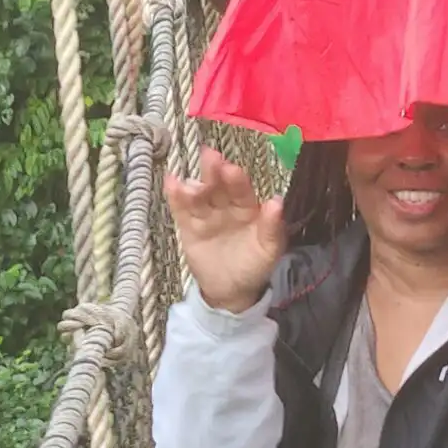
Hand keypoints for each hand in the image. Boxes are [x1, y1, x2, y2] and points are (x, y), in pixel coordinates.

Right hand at [165, 146, 286, 312]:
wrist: (231, 291)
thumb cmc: (254, 265)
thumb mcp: (269, 250)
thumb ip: (272, 227)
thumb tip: (276, 202)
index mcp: (248, 207)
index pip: (241, 190)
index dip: (236, 180)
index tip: (231, 169)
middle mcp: (226, 205)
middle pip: (218, 186)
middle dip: (213, 172)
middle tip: (210, 157)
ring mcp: (206, 214)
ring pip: (199, 196)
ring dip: (193, 186)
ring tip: (188, 183)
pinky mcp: (188, 226)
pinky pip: (182, 210)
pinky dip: (175, 197)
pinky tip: (171, 182)